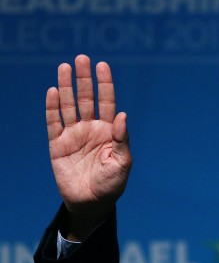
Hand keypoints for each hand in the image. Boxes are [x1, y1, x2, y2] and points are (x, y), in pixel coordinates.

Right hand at [46, 55, 131, 238]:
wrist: (91, 204)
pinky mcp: (57, 145)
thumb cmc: (112, 185)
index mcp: (109, 131)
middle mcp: (91, 129)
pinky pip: (53, 123)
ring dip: (66, 87)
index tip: (103, 65)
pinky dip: (52, 108)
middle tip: (82, 58)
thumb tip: (123, 115)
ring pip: (68, 106)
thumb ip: (123, 140)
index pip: (107, 102)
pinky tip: (53, 91)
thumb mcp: (122, 163)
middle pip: (86, 99)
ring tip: (65, 67)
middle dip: (84, 79)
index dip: (104, 84)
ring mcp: (73, 135)